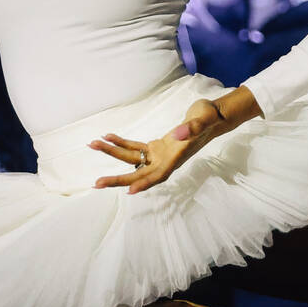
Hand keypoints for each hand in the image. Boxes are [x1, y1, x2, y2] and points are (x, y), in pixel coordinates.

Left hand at [89, 98, 241, 194]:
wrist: (214, 116)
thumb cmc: (211, 118)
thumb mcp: (204, 120)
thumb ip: (192, 128)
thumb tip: (178, 135)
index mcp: (176, 158)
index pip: (158, 175)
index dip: (144, 184)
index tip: (129, 191)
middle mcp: (165, 160)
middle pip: (139, 173)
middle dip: (117, 178)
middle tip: (96, 183)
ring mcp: (160, 154)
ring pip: (132, 158)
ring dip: (113, 152)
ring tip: (93, 144)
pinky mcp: (157, 146)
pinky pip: (136, 147)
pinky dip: (122, 142)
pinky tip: (108, 136)